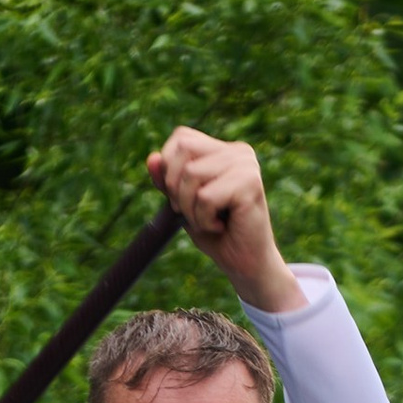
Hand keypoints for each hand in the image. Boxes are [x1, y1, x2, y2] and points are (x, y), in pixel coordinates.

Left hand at [146, 126, 302, 311]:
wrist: (246, 265)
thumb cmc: (217, 235)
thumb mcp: (184, 204)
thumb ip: (168, 181)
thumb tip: (151, 158)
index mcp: (224, 150)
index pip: (181, 137)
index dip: (168, 167)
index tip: (180, 197)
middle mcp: (238, 152)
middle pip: (183, 150)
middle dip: (175, 187)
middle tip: (192, 212)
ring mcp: (246, 166)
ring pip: (192, 173)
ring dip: (190, 208)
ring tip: (208, 222)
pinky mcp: (250, 184)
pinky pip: (205, 196)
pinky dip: (203, 219)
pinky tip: (220, 227)